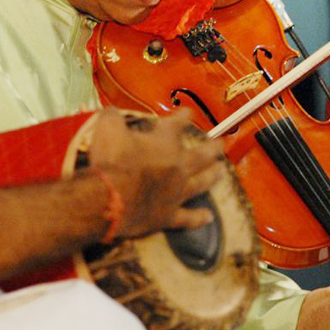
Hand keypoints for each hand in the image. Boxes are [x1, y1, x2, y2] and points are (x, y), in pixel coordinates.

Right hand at [88, 107, 224, 236]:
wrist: (109, 200)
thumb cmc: (111, 161)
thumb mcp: (107, 128)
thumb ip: (113, 117)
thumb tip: (113, 112)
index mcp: (164, 142)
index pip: (177, 125)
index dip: (183, 117)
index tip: (189, 112)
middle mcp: (177, 165)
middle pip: (200, 155)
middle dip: (212, 148)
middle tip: (222, 144)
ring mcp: (176, 192)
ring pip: (200, 182)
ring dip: (211, 176)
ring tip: (221, 171)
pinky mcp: (168, 215)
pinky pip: (187, 217)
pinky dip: (198, 218)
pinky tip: (208, 217)